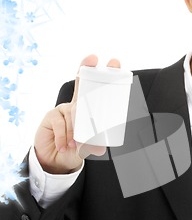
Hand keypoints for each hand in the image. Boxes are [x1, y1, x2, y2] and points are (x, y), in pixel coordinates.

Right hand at [34, 55, 120, 173]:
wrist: (55, 160)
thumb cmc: (75, 148)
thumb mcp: (88, 146)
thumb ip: (93, 145)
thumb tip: (101, 148)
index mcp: (88, 110)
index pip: (95, 89)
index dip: (104, 76)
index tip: (114, 61)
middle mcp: (75, 105)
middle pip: (81, 84)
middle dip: (87, 69)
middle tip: (94, 58)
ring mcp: (62, 108)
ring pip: (73, 112)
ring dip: (75, 130)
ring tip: (76, 144)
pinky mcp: (51, 116)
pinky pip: (60, 124)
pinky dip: (64, 137)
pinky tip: (65, 146)